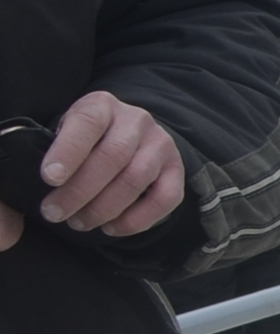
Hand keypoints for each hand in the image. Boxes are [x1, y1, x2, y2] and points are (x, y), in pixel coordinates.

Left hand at [22, 91, 185, 240]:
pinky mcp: (177, 169)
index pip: (87, 123)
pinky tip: (112, 228)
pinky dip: (137, 220)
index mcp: (103, 106)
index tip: (49, 178)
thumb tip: (51, 184)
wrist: (128, 136)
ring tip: (80, 222)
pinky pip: (165, 198)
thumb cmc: (88, 140)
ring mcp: (161, 144)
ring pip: (136, 179)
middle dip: (80, 190)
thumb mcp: (67, 132)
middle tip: (55, 212)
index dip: (68, 151)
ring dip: (104, 208)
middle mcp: (137, 120)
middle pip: (113, 156)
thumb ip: (58, 148)